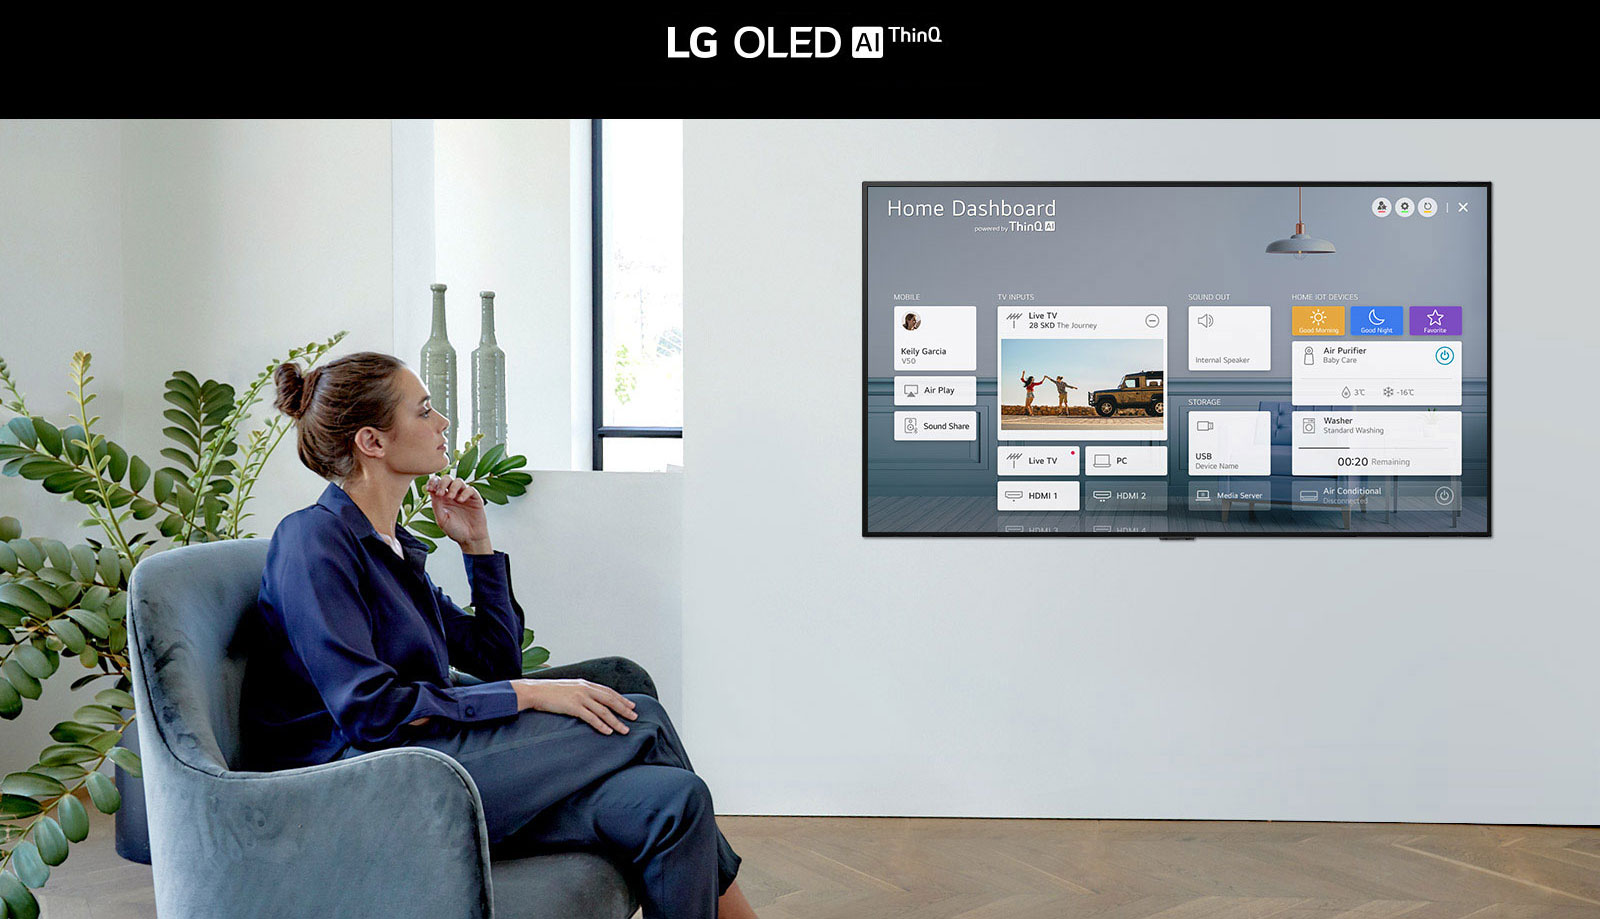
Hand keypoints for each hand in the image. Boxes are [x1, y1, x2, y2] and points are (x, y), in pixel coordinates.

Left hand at [427, 475, 490, 552]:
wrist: (469, 539)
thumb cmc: (455, 530)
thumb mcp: (441, 519)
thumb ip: (436, 505)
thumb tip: (431, 491)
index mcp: (442, 499)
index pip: (437, 484)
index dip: (432, 482)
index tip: (429, 488)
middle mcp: (453, 495)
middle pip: (447, 478)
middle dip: (442, 482)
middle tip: (440, 493)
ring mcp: (464, 495)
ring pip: (459, 481)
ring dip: (453, 487)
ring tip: (451, 497)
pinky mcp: (475, 499)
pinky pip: (470, 489)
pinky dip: (465, 492)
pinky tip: (461, 501)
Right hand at [512, 678, 638, 734]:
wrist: (535, 691)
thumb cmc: (549, 691)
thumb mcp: (569, 687)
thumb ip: (581, 692)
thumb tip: (590, 700)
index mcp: (585, 684)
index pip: (608, 691)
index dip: (621, 699)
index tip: (631, 706)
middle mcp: (586, 689)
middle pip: (610, 700)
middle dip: (624, 709)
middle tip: (635, 717)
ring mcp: (580, 698)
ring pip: (604, 711)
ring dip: (616, 721)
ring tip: (624, 730)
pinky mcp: (573, 707)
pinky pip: (591, 718)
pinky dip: (601, 725)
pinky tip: (608, 731)